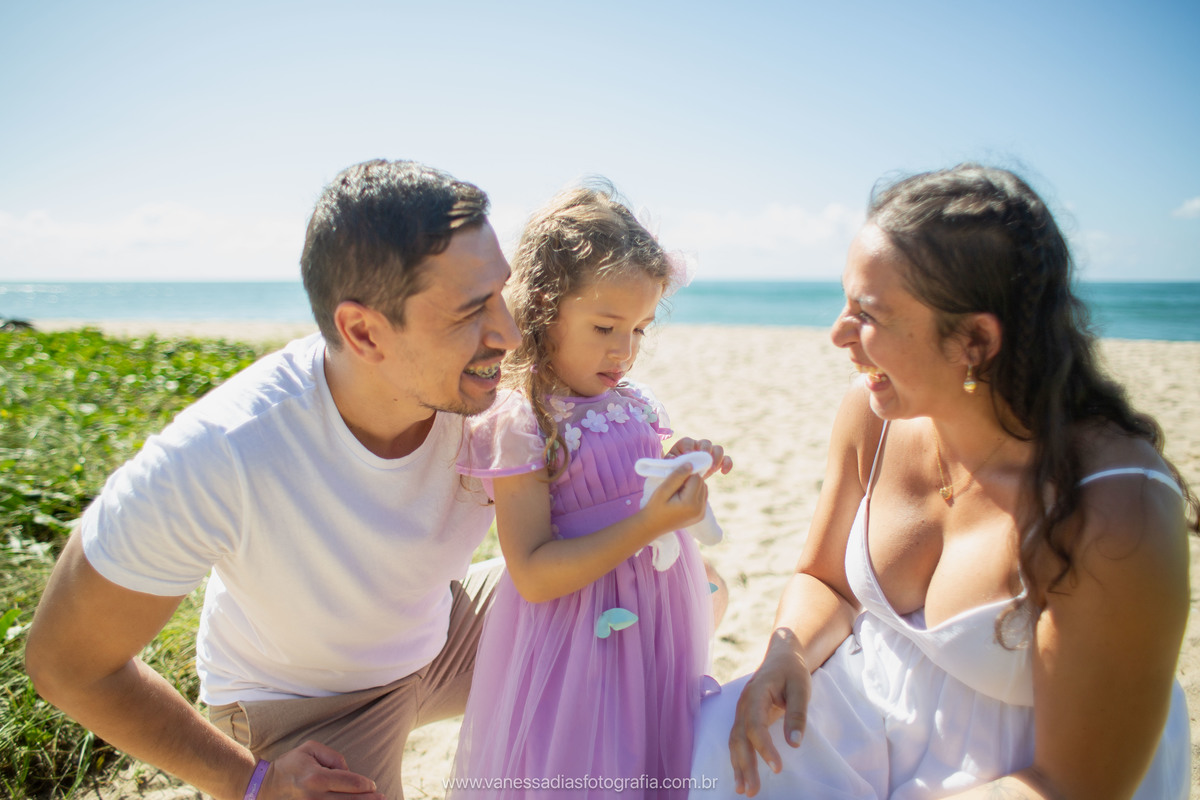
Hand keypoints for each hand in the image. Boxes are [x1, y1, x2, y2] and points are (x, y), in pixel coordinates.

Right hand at [261, 741, 383, 799]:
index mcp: (317, 777)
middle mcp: (315, 796)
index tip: (373, 786)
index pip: (350, 782)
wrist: (264, 786)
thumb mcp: (310, 749)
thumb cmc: (290, 764)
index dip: (366, 785)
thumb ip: (333, 757)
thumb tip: (348, 770)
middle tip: (383, 798)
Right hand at [641, 462, 708, 533]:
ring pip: (703, 488)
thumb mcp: (663, 490)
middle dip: (689, 480)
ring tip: (678, 493)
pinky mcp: (701, 515)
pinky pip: (702, 496)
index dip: (685, 475)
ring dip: (693, 486)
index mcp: (691, 504)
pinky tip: (683, 498)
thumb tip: (690, 464)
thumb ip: (677, 476)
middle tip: (675, 487)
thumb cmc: (655, 507)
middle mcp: (700, 510)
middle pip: (701, 483)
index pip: (696, 478)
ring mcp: (701, 514)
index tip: (673, 481)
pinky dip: (695, 493)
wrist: (652, 526)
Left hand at [666, 437, 732, 477]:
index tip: (688, 455)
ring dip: (717, 458)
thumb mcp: (669, 467)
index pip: (688, 442)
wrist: (681, 479)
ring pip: (718, 449)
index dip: (689, 448)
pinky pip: (726, 459)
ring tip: (711, 469)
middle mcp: (698, 446)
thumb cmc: (673, 471)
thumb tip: (676, 461)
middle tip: (703, 463)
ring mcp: (709, 453)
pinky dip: (727, 464)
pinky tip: (723, 472)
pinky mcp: (717, 461)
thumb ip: (671, 463)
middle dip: (706, 452)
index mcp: (684, 445)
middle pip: (706, 443)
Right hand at [729, 634, 810, 796]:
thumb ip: (797, 714)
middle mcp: (744, 704)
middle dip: (744, 765)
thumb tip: (794, 743)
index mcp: (756, 693)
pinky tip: (742, 776)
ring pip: (735, 741)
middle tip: (752, 790)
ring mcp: (741, 711)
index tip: (777, 768)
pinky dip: (738, 759)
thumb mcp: (801, 687)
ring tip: (744, 790)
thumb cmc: (792, 671)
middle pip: (739, 738)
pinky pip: (738, 740)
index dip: (764, 747)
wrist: (781, 656)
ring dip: (738, 766)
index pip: (754, 725)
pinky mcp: (745, 718)